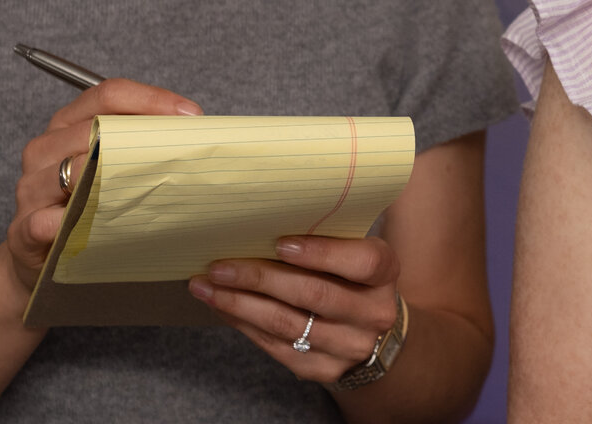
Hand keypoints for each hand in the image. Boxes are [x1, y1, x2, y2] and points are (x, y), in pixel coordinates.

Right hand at [4, 78, 202, 288]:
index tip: (190, 114)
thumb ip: (136, 147)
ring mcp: (31, 188)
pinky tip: (93, 230)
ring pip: (70, 170)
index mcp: (67, 125)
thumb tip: (191, 133)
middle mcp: (45, 149)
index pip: (107, 95)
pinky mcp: (23, 230)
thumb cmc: (84, 208)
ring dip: (110, 178)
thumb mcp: (108, 170)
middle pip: (92, 128)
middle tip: (182, 154)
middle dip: (142, 139)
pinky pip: (43, 221)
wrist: (40, 260)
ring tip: (146, 189)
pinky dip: (68, 223)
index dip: (151, 99)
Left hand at [190, 236, 402, 383]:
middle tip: (219, 266)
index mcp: (384, 273)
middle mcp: (373, 313)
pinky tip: (222, 306)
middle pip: (314, 295)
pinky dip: (243, 323)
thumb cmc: (352, 279)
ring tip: (206, 287)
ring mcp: (349, 347)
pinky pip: (276, 346)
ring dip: (239, 304)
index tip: (279, 243)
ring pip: (286, 325)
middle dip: (260, 279)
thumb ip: (325, 239)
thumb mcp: (354, 254)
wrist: (372, 336)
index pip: (362, 263)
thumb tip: (259, 223)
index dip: (321, 253)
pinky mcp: (322, 369)